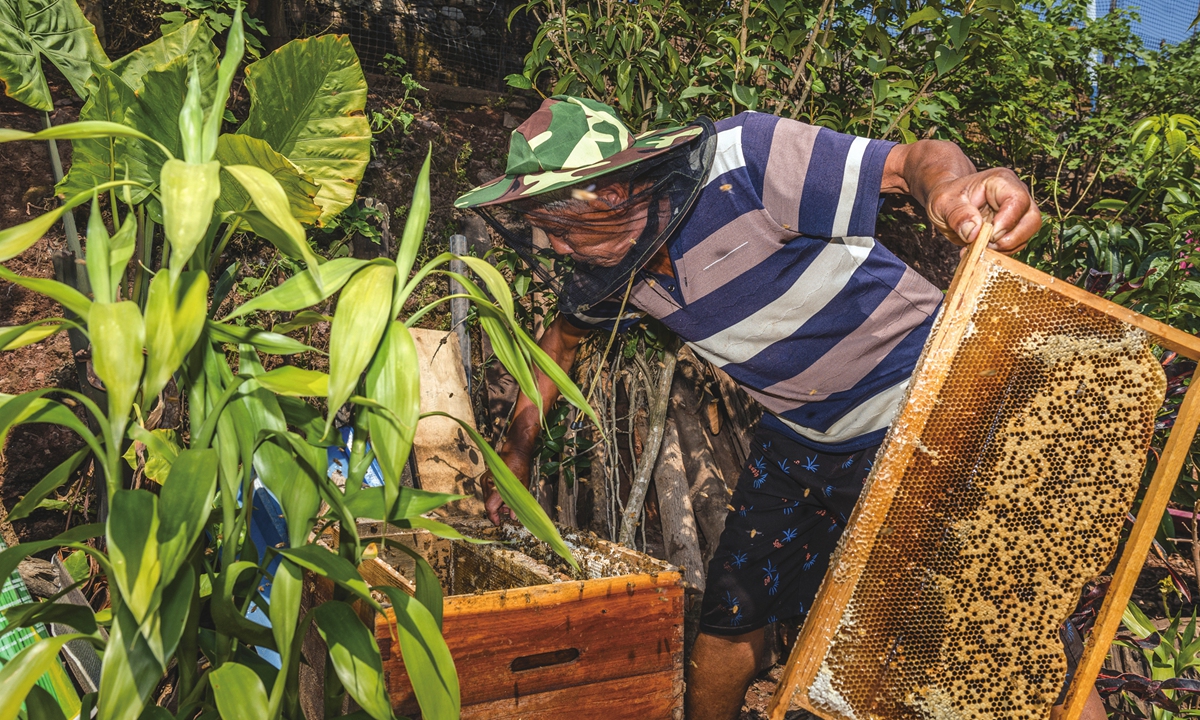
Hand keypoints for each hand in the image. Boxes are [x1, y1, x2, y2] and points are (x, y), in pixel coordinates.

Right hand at [481, 454, 528, 524]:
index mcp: (497, 487)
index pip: (490, 507)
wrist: (514, 454)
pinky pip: (487, 492)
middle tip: (508, 509)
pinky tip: (503, 493)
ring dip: (496, 503)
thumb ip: (516, 504)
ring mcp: (485, 481)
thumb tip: (513, 517)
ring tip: (508, 499)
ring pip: (488, 499)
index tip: (498, 523)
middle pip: (489, 504)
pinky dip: (494, 496)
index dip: (494, 517)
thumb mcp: (522, 488)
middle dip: (498, 510)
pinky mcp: (484, 478)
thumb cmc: (520, 469)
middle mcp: (488, 484)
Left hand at [924, 167, 1041, 254]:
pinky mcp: (1014, 229)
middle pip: (1032, 220)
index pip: (1018, 201)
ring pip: (1027, 235)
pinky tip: (979, 251)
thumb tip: (974, 231)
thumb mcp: (943, 203)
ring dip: (1005, 249)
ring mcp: (1017, 213)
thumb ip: (957, 215)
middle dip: (1011, 239)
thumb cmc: (947, 198)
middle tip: (986, 246)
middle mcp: (1015, 195)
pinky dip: (999, 253)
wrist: (948, 205)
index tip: (989, 236)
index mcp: (1000, 181)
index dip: (1007, 222)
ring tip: (978, 249)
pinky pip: (1016, 245)